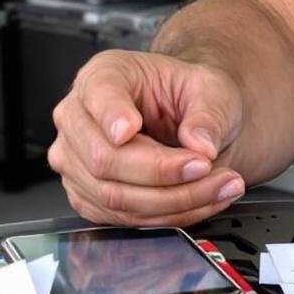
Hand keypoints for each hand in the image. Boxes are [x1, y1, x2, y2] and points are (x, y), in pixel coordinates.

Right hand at [47, 50, 248, 225]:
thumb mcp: (211, 89)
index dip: (111, 116)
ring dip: (174, 200)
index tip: (130, 130)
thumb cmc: (187, 95)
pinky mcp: (87, 196)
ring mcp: (74, 161)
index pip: (97, 96)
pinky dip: (170, 215)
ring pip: (115, 196)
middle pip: (104, 158)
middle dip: (162, 171)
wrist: (185, 118)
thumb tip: (200, 144)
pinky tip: (202, 201)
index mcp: (103, 75)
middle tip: (205, 166)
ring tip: (219, 187)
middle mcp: (78, 118)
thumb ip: (208, 114)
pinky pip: (124, 218)